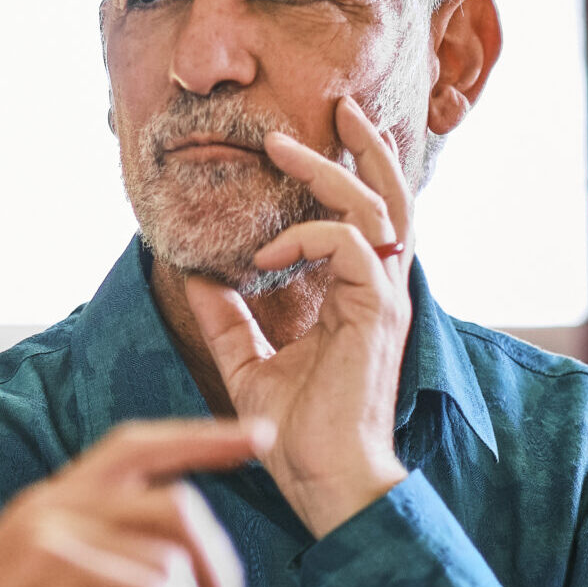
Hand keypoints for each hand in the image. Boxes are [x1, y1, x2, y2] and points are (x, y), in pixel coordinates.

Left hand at [183, 96, 411, 536]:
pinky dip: (306, 234)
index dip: (349, 171)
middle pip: (393, 196)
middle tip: (337, 104)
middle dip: (366, 144)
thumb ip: (226, 317)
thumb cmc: (296, 432)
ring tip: (285, 147)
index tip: (311, 138)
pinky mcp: (376, 313)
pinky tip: (264, 252)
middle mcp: (382, 289)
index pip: (368, 216)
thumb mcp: (248, 362)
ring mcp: (384, 298)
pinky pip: (350, 243)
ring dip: (332, 170)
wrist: (325, 483)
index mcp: (362, 294)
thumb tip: (194, 275)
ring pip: (378, 207)